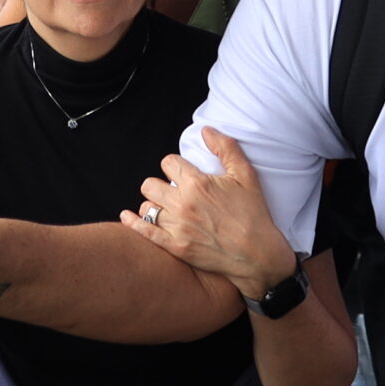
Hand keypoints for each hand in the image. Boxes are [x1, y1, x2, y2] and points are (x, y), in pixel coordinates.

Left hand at [123, 129, 293, 298]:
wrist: (258, 255)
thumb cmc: (253, 214)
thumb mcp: (246, 175)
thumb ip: (226, 148)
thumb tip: (205, 130)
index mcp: (197, 183)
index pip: (168, 163)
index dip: (174, 165)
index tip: (182, 172)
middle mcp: (183, 203)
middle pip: (150, 184)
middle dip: (160, 184)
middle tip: (172, 190)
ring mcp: (177, 227)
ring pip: (147, 206)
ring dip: (153, 204)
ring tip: (164, 207)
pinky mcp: (175, 247)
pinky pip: (145, 231)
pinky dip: (133, 222)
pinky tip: (127, 216)